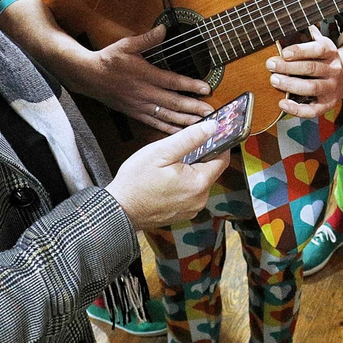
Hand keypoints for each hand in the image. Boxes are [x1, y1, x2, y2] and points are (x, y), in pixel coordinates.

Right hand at [86, 25, 213, 134]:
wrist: (90, 77)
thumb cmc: (109, 60)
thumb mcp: (126, 44)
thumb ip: (146, 39)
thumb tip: (163, 29)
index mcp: (144, 75)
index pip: (172, 81)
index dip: (190, 85)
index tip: (206, 88)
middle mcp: (144, 93)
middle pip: (173, 102)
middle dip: (194, 108)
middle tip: (211, 112)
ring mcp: (140, 106)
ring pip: (167, 116)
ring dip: (186, 121)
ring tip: (203, 124)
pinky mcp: (136, 113)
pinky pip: (155, 123)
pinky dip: (169, 129)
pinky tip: (182, 132)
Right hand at [106, 120, 230, 229]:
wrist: (119, 210)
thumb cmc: (136, 182)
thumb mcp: (161, 152)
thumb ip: (190, 138)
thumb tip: (212, 128)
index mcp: (199, 183)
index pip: (222, 160)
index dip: (218, 145)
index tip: (211, 135)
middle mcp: (200, 199)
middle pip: (210, 171)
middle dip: (197, 158)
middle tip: (177, 151)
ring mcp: (191, 209)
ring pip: (199, 182)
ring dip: (189, 172)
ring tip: (167, 167)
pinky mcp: (182, 214)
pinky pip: (189, 194)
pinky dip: (182, 185)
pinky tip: (165, 181)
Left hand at [266, 26, 342, 118]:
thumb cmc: (324, 58)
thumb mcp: (321, 43)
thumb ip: (308, 36)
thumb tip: (290, 23)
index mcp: (331, 52)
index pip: (317, 49)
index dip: (300, 51)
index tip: (284, 52)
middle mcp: (333, 70)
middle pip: (312, 68)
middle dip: (289, 67)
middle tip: (271, 65)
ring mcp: (331, 88)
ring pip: (312, 87)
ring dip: (291, 85)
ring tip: (274, 80)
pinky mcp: (327, 104)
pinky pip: (313, 110)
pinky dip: (297, 109)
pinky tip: (282, 103)